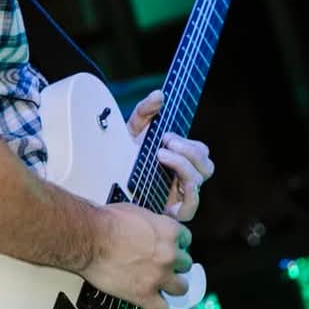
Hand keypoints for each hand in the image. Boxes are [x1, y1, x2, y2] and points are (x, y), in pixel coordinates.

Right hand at [81, 202, 192, 308]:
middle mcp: (169, 254)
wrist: (91, 238)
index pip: (186, 239)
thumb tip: (149, 228)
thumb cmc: (106, 222)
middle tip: (163, 264)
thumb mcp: (135, 211)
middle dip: (175, 264)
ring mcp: (159, 276)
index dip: (177, 243)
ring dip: (172, 286)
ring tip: (161, 285)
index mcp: (168, 231)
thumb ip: (150, 223)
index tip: (171, 246)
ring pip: (181, 288)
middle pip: (185, 264)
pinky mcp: (145, 295)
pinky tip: (151, 305)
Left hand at [127, 90, 213, 221]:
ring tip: (160, 155)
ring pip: (198, 181)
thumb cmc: (122, 156)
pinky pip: (192, 205)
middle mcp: (183, 179)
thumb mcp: (132, 129)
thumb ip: (145, 110)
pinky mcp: (172, 214)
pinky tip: (171, 179)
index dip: (188, 143)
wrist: (102, 180)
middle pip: (206, 166)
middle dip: (189, 151)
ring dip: (183, 164)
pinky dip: (187, 190)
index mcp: (180, 160)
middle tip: (165, 142)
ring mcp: (179, 197)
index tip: (165, 135)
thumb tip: (159, 94)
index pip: (201, 152)